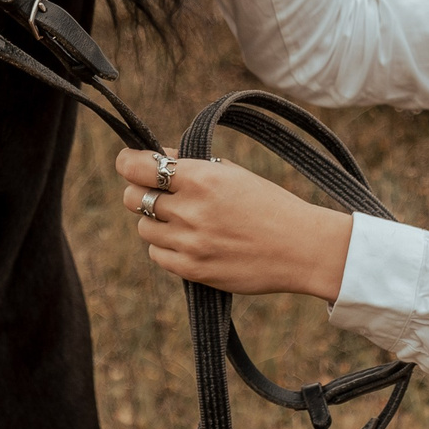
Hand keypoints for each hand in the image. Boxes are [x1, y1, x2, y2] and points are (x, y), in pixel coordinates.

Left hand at [115, 148, 350, 300]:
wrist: (300, 247)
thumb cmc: (268, 203)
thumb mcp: (232, 172)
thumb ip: (192, 166)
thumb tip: (155, 158)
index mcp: (201, 177)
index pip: (137, 167)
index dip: (128, 163)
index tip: (129, 162)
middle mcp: (190, 210)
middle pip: (132, 198)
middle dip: (139, 192)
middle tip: (157, 193)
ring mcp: (190, 243)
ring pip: (143, 229)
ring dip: (156, 222)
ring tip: (183, 219)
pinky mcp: (193, 270)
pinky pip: (157, 255)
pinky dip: (166, 247)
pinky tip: (190, 241)